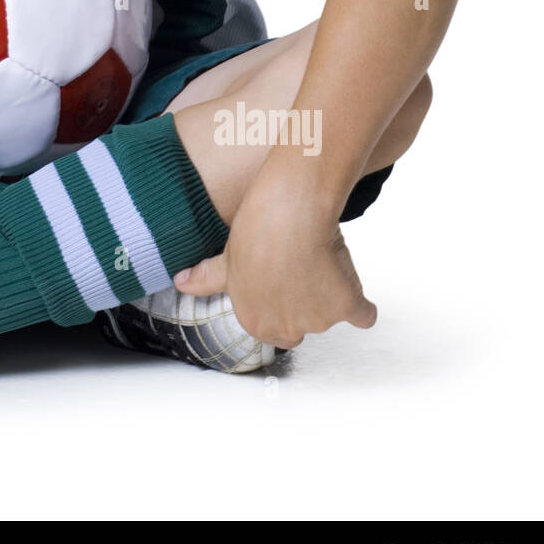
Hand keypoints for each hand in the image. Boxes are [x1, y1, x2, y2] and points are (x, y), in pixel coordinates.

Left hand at [171, 162, 376, 348]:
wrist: (289, 212)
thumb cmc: (255, 230)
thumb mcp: (225, 256)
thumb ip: (206, 278)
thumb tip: (179, 282)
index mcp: (255, 321)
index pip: (273, 330)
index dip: (279, 304)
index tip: (282, 283)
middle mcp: (285, 328)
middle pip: (302, 326)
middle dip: (303, 306)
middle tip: (300, 270)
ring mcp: (317, 320)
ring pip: (330, 315)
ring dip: (330, 295)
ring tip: (317, 258)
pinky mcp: (346, 306)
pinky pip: (363, 315)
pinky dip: (362, 305)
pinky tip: (354, 290)